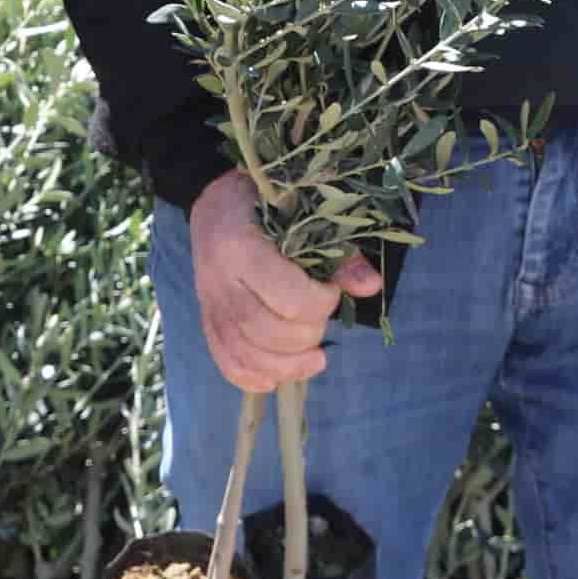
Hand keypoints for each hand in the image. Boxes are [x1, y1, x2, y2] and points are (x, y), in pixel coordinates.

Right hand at [191, 169, 374, 395]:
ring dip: (286, 366)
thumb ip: (337, 251)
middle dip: (306, 335)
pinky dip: (251, 376)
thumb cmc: (265, 201)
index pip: (288, 298)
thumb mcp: (302, 213)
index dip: (321, 303)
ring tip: (316, 360)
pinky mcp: (206, 318)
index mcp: (241, 246)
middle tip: (323, 318)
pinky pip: (224, 359)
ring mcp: (208, 302)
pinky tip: (276, 378)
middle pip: (265, 330)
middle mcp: (218, 279)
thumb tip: (371, 286)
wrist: (215, 200)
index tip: (331, 290)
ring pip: (245, 352)